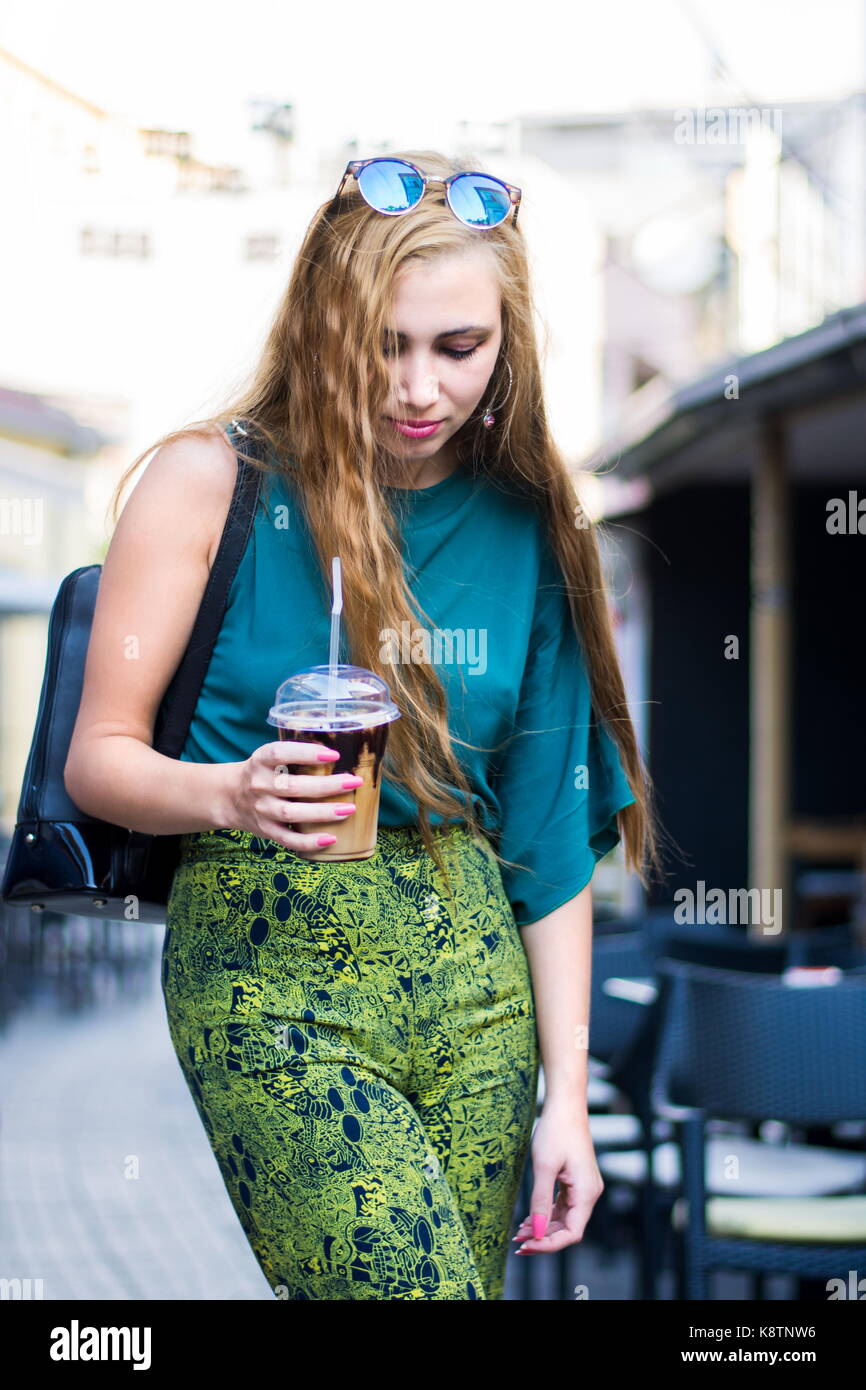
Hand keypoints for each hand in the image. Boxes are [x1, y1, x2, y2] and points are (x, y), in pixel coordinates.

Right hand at [223, 740, 361, 853]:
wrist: (230, 797)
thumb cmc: (264, 773)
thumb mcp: (270, 757)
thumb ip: (296, 755)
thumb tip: (344, 753)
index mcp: (261, 761)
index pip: (280, 753)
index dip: (306, 753)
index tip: (333, 755)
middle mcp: (259, 785)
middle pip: (292, 786)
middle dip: (326, 785)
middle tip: (354, 782)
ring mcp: (261, 810)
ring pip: (291, 813)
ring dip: (322, 812)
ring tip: (349, 809)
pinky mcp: (266, 830)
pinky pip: (288, 839)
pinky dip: (309, 842)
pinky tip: (331, 838)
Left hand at [512, 1098, 602, 1254]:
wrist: (566, 1104)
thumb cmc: (555, 1131)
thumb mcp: (543, 1167)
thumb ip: (540, 1201)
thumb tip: (536, 1232)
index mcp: (586, 1193)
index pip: (572, 1233)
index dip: (549, 1244)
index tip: (527, 1246)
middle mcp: (590, 1193)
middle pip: (569, 1228)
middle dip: (543, 1238)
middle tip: (517, 1242)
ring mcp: (584, 1187)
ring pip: (565, 1218)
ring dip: (543, 1227)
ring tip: (519, 1233)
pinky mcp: (577, 1181)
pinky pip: (563, 1206)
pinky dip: (547, 1214)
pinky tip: (529, 1218)